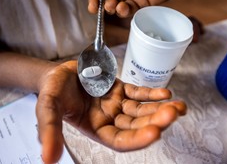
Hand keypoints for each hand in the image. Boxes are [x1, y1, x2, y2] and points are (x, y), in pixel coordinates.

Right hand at [36, 60, 186, 163]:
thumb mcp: (48, 109)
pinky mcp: (121, 89)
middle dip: (156, 121)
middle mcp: (110, 120)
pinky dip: (151, 93)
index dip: (138, 139)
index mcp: (96, 130)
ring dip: (160, 108)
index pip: (121, 141)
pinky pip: (138, 93)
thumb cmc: (51, 90)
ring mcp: (117, 104)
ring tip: (178, 106)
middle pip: (137, 126)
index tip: (155, 132)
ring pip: (142, 110)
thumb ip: (49, 132)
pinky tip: (165, 93)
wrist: (57, 72)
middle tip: (173, 113)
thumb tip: (48, 161)